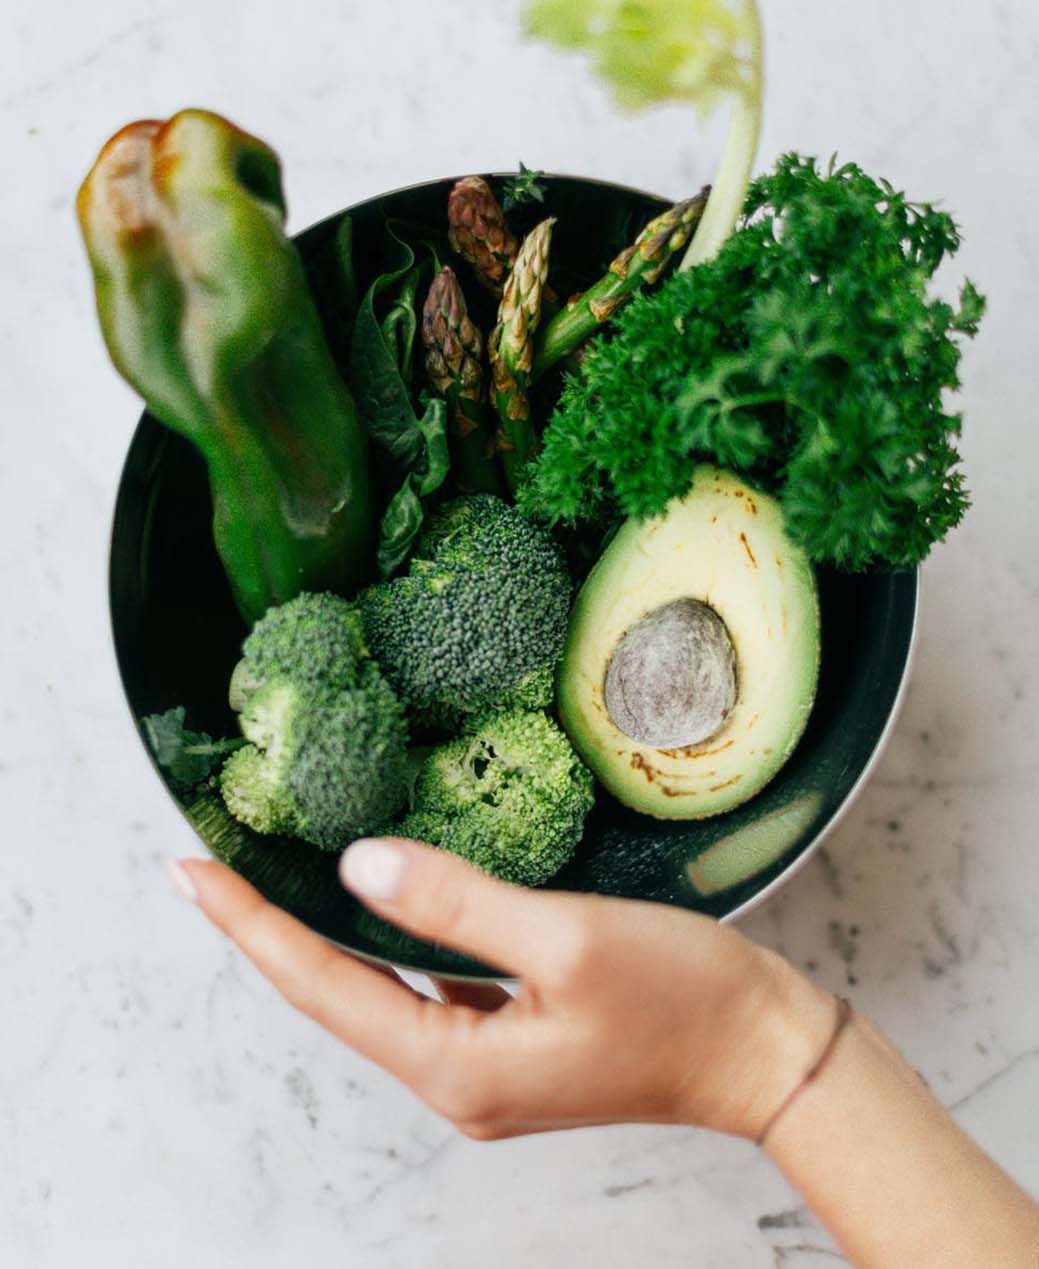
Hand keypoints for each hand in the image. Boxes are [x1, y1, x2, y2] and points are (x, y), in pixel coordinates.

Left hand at [172, 839, 835, 1140]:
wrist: (768, 1054)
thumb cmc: (684, 1001)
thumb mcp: (568, 940)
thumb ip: (457, 903)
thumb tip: (360, 869)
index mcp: (457, 1067)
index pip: (320, 986)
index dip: (249, 926)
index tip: (189, 872)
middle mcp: (458, 1078)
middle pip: (336, 994)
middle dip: (268, 931)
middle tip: (211, 868)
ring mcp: (487, 1067)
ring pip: (380, 992)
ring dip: (325, 937)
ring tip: (273, 881)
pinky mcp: (517, 1042)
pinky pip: (430, 989)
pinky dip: (392, 944)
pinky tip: (383, 904)